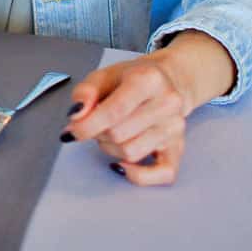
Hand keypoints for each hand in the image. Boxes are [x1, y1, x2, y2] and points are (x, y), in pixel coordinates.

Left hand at [61, 30, 234, 186]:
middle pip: (119, 134)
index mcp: (148, 80)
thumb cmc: (131, 78)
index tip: (72, 130)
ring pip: (131, 153)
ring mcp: (175, 128)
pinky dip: (139, 175)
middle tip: (94, 124)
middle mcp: (167, 104)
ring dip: (110, 148)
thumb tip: (76, 116)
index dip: (87, 125)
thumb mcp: (103, 75)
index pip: (114, 111)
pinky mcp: (179, 148)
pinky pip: (163, 174)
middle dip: (97, 133)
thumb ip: (85, 92)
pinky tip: (123, 164)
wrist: (166, 81)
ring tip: (109, 133)